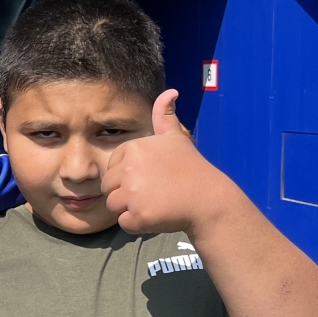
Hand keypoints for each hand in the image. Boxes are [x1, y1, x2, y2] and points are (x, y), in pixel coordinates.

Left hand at [103, 90, 220, 235]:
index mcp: (133, 148)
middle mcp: (129, 168)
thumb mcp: (176, 138)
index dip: (128, 176)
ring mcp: (133, 193)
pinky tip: (157, 216)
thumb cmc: (191, 168)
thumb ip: (165, 116)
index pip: (112, 168)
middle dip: (127, 194)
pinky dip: (138, 225)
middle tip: (153, 193)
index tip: (151, 178)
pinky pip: (125, 224)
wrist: (208, 199)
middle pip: (109, 188)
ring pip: (114, 206)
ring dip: (131, 210)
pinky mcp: (138, 215)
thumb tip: (170, 91)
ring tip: (155, 204)